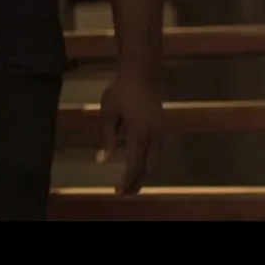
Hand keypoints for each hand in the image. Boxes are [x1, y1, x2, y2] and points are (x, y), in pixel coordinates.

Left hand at [96, 69, 161, 194]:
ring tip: (132, 184)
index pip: (135, 164)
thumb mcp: (109, 112)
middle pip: (149, 167)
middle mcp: (154, 136)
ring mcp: (160, 131)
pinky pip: (157, 152)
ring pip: (156, 160)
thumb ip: (107, 137)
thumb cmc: (122, 89)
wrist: (143, 70)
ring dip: (144, 174)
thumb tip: (103, 159)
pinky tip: (140, 166)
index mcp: (140, 133)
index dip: (127, 179)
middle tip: (125, 193)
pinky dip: (149, 163)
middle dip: (137, 182)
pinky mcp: (161, 126)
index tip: (117, 191)